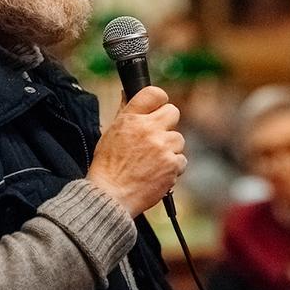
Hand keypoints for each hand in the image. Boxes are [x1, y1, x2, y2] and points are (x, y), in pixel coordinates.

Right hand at [87, 86, 186, 216]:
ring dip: (170, 148)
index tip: (158, 108)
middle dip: (167, 123)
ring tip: (153, 161)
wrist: (110, 195)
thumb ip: (126, 113)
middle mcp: (149, 129)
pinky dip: (173, 167)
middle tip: (157, 137)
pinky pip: (182, 160)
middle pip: (173, 112)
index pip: (154, 93)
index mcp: (131, 119)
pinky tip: (158, 172)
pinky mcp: (172, 165)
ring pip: (178, 138)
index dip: (159, 100)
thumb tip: (128, 93)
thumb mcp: (111, 132)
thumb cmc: (108, 166)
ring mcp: (162, 147)